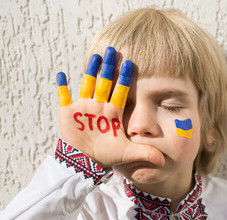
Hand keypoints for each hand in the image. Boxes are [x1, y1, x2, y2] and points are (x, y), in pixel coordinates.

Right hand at [57, 47, 163, 168]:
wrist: (86, 161)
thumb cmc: (106, 156)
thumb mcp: (128, 153)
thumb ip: (146, 153)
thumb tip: (165, 162)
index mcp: (113, 111)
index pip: (120, 91)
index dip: (124, 78)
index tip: (129, 63)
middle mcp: (99, 106)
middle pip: (105, 83)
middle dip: (109, 67)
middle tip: (113, 50)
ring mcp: (84, 108)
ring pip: (88, 84)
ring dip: (90, 71)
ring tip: (95, 57)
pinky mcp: (69, 113)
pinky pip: (64, 97)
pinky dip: (62, 87)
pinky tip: (61, 75)